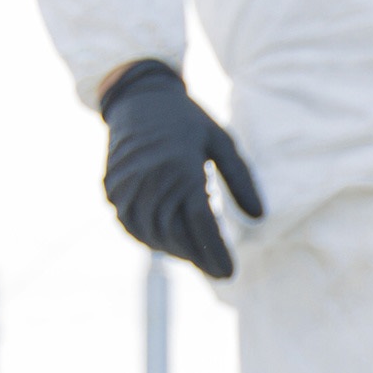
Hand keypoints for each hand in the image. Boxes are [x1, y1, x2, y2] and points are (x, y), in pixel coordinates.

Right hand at [98, 60, 261, 278]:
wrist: (138, 99)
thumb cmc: (187, 120)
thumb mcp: (222, 142)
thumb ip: (241, 179)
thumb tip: (259, 216)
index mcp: (181, 168)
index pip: (201, 225)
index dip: (216, 253)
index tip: (230, 274)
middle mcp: (151, 180)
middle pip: (176, 236)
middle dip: (198, 257)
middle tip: (216, 268)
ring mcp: (127, 187)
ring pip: (153, 235)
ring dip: (175, 251)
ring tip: (196, 257)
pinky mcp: (113, 189)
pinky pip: (132, 226)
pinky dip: (152, 239)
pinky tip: (170, 242)